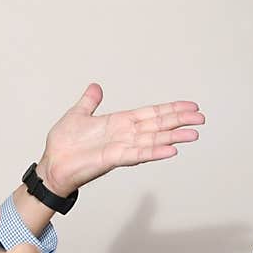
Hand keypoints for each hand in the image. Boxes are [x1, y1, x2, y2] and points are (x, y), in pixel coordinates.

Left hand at [37, 83, 204, 195]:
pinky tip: (170, 150)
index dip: (170, 110)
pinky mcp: (113, 159)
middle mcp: (124, 135)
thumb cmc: (63, 145)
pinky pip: (137, 154)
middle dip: (179, 121)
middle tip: (201, 118)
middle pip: (157, 126)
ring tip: (193, 134)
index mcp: (118, 123)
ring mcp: (121, 147)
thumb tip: (95, 87)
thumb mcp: (77, 115)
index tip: (190, 106)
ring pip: (152, 140)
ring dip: (173, 137)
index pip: (150, 114)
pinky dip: (153, 152)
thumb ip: (89, 102)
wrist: (51, 165)